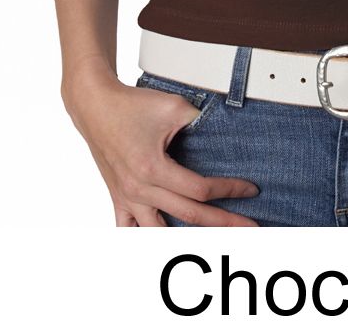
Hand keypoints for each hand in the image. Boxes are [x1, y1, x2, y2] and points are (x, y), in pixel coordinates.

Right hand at [62, 64, 260, 225]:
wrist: (96, 106)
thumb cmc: (132, 105)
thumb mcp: (174, 106)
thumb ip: (200, 122)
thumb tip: (224, 133)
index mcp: (154, 169)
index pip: (200, 190)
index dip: (230, 190)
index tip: (250, 189)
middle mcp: (140, 189)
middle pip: (189, 216)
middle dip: (224, 222)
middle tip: (250, 226)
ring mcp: (127, 197)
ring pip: (158, 233)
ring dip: (186, 238)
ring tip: (210, 242)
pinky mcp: (118, 197)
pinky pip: (128, 230)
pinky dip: (144, 239)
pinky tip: (161, 241)